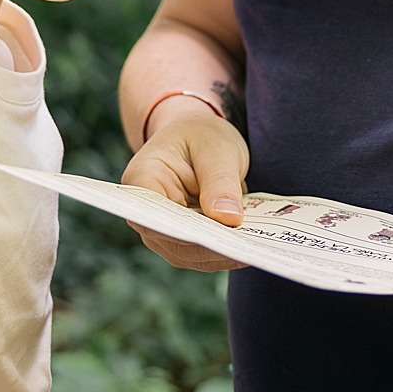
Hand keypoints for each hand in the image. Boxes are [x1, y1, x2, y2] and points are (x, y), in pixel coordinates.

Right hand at [120, 112, 249, 271]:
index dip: (180, 231)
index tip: (213, 238)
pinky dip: (222, 253)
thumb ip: (220, 182)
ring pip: (187, 254)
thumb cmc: (202, 136)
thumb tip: (228, 219)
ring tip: (249, 250)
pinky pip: (200, 253)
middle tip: (242, 251)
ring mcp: (162, 229)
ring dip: (218, 255)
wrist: (199, 137)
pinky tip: (246, 248)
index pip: (151, 215)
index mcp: (142, 178)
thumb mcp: (217, 149)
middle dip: (208, 248)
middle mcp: (145, 210)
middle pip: (171, 241)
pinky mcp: (182, 239)